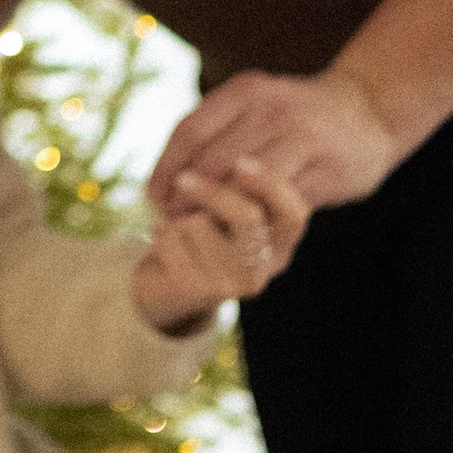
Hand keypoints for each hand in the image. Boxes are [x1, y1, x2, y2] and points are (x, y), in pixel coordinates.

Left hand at [131, 160, 308, 333]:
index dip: (271, 186)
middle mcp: (264, 265)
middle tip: (183, 178)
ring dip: (178, 214)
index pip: (292, 213)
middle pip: (247, 217)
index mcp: (280, 239)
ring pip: (199, 224)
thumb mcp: (227, 205)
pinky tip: (160, 237)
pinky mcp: (198, 290)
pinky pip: (172, 241)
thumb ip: (236, 188)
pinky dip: (160, 231)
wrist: (168, 281)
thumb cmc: (204, 229)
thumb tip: (222, 165)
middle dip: (211, 192)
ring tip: (174, 220)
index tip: (241, 162)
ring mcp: (232, 282)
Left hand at [151, 66, 401, 217]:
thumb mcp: (255, 104)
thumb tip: (164, 177)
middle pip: (214, 160)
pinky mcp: (327, 168)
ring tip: (198, 233)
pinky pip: (281, 201)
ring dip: (216, 212)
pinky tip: (242, 233)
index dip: (166, 167)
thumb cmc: (295, 115)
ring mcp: (303, 137)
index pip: (191, 130)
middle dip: (187, 197)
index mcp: (247, 91)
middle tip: (169, 223)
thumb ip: (216, 131)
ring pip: (246, 183)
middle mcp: (273, 109)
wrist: (368, 112)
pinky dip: (256, 219)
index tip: (153, 196)